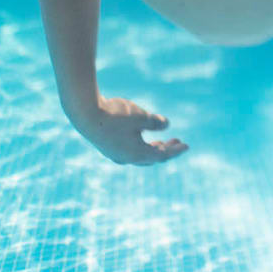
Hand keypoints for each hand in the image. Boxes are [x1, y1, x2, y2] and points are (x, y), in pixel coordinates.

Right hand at [73, 96, 187, 164]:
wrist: (85, 113)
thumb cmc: (116, 115)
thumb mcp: (141, 117)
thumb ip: (155, 123)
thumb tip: (166, 126)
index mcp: (136, 154)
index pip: (161, 155)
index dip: (175, 151)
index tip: (187, 146)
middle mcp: (125, 158)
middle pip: (151, 158)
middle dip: (165, 150)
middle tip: (178, 141)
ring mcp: (115, 154)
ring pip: (139, 155)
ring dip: (152, 147)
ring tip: (162, 141)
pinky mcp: (108, 146)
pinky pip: (129, 150)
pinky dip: (141, 145)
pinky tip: (142, 134)